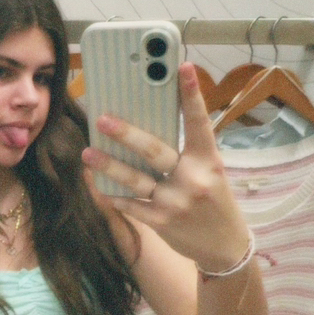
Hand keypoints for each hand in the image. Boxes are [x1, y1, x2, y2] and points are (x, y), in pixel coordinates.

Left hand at [82, 62, 249, 271]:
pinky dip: (115, 196)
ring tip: (87, 154)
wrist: (225, 247)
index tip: (182, 67)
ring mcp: (175, 202)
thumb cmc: (215, 201)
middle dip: (126, 134)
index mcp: (209, 161)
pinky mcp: (162, 221)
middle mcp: (193, 180)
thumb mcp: (210, 173)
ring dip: (108, 166)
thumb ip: (186, 153)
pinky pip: (132, 205)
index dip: (191, 95)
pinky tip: (98, 187)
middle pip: (155, 151)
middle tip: (102, 119)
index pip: (199, 123)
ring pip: (136, 180)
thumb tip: (149, 127)